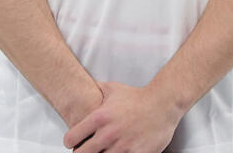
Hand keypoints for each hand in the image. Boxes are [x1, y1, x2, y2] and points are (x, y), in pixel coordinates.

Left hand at [63, 81, 183, 152]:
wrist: (162, 104)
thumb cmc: (137, 97)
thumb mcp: (112, 88)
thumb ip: (96, 89)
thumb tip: (86, 86)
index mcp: (99, 118)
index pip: (72, 137)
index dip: (69, 142)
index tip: (72, 143)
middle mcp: (108, 134)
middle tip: (85, 150)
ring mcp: (123, 146)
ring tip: (103, 150)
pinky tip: (119, 152)